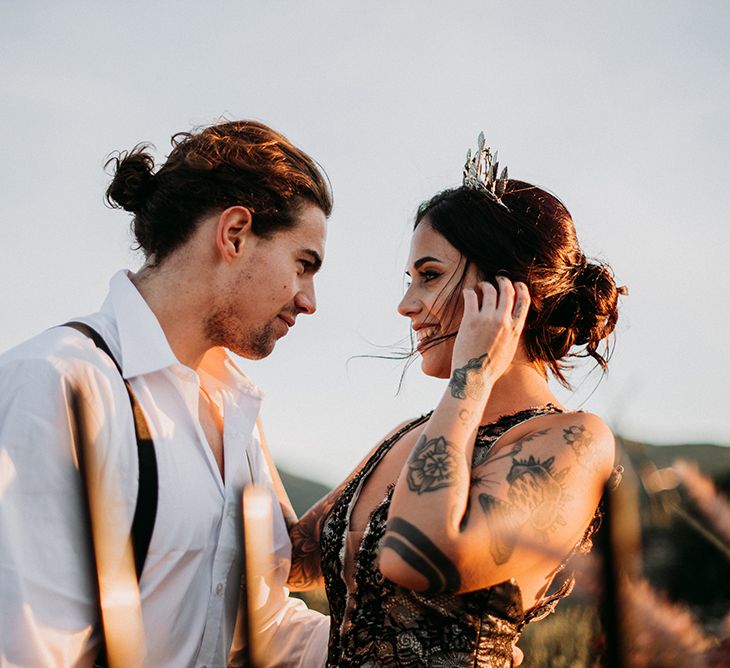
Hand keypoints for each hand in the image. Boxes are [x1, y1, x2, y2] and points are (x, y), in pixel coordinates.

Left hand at [450, 277, 529, 391]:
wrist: (474, 378)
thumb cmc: (490, 369)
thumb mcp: (509, 351)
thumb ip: (512, 335)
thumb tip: (511, 326)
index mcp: (515, 330)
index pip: (524, 301)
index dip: (521, 288)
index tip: (516, 284)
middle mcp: (504, 322)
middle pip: (508, 291)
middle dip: (503, 281)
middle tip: (497, 279)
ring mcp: (487, 320)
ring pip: (490, 290)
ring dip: (485, 284)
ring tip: (480, 286)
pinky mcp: (471, 320)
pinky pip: (471, 296)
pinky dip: (470, 291)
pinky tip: (468, 292)